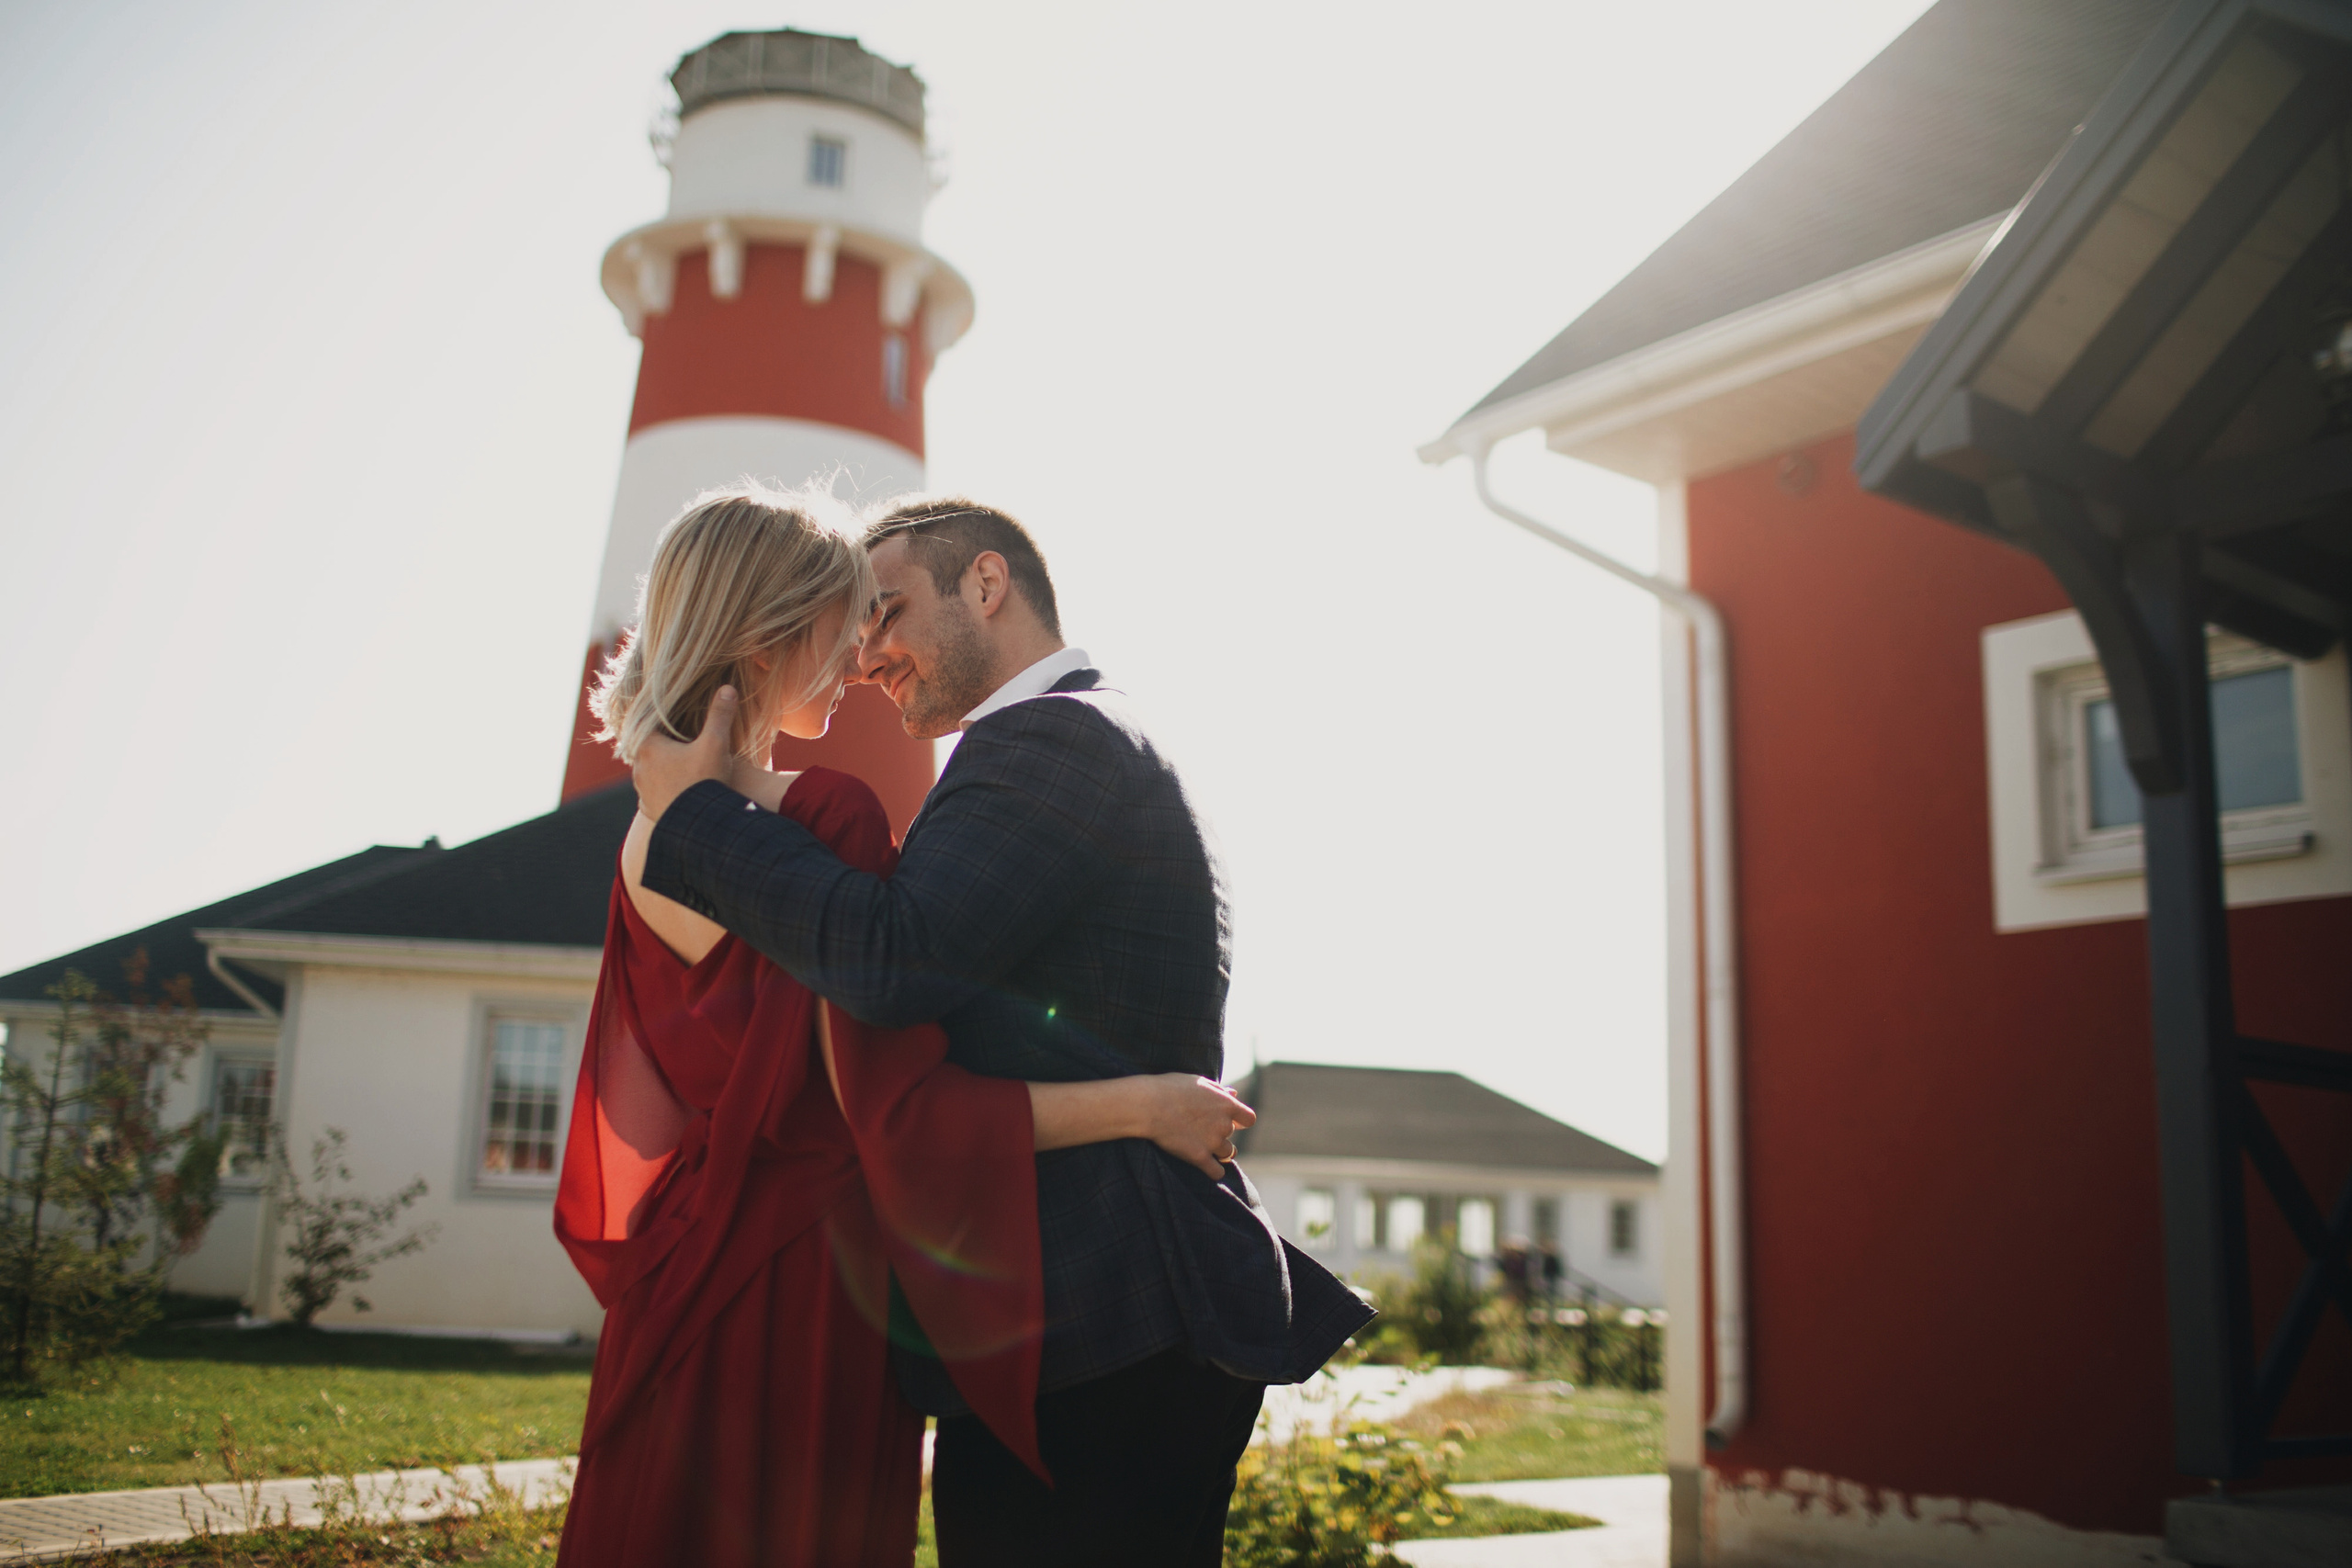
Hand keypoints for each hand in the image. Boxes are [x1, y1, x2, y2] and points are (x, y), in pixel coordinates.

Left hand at [634, 687, 737, 823]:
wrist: (699, 826)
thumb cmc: (705, 780)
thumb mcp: (716, 744)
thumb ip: (720, 715)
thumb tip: (727, 688)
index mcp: (649, 747)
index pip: (647, 725)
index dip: (661, 721)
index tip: (675, 720)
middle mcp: (639, 768)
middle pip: (648, 748)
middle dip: (664, 745)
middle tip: (682, 742)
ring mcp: (642, 791)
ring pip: (649, 772)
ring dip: (662, 768)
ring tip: (682, 767)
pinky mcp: (650, 810)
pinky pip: (653, 794)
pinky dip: (664, 790)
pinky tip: (680, 790)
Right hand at [1137, 1074, 1256, 1178]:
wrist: (1149, 1105)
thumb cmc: (1170, 1088)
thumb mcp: (1198, 1082)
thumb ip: (1218, 1091)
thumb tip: (1234, 1095)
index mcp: (1226, 1104)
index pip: (1249, 1119)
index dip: (1240, 1121)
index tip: (1232, 1121)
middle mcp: (1224, 1124)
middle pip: (1232, 1135)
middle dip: (1221, 1133)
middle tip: (1203, 1129)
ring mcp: (1213, 1142)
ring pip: (1227, 1153)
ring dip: (1219, 1152)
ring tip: (1205, 1147)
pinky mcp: (1199, 1157)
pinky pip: (1216, 1172)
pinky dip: (1214, 1171)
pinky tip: (1208, 1168)